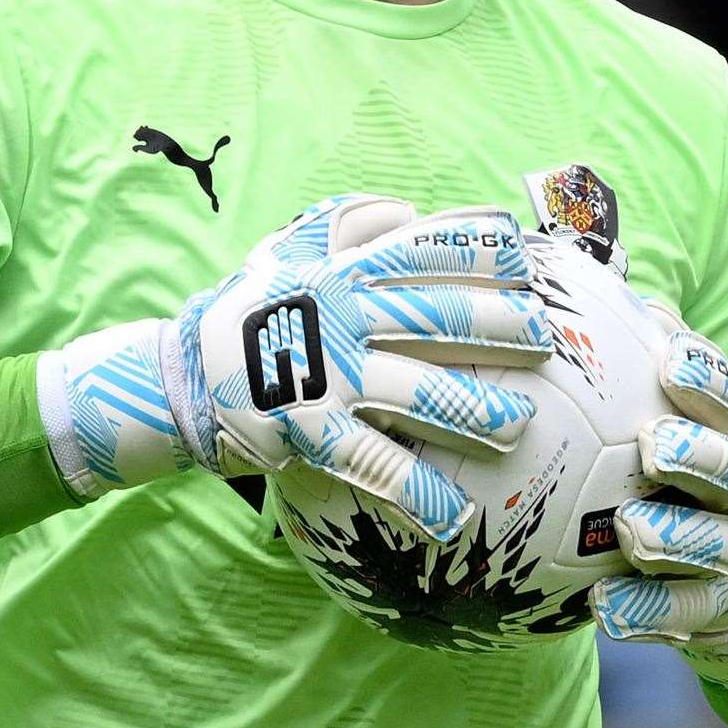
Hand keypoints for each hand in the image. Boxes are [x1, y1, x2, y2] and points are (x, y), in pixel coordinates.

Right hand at [39, 196, 550, 539]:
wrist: (180, 374)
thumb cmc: (252, 306)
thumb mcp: (292, 246)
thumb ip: (352, 222)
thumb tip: (413, 209)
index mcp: (346, 272)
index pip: (423, 253)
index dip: (478, 252)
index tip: (528, 259)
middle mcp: (345, 318)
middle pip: (435, 316)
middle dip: (497, 323)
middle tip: (546, 338)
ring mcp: (330, 377)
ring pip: (416, 390)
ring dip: (472, 409)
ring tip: (519, 424)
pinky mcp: (312, 432)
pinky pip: (373, 464)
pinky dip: (415, 493)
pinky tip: (454, 518)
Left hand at [589, 328, 727, 687]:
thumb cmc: (692, 472)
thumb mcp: (685, 414)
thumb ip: (650, 359)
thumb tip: (607, 285)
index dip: (710, 380)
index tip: (671, 360)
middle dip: (700, 456)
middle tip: (653, 444)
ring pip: (711, 546)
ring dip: (672, 536)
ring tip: (631, 529)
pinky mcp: (714, 612)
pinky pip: (679, 615)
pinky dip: (644, 613)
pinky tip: (602, 609)